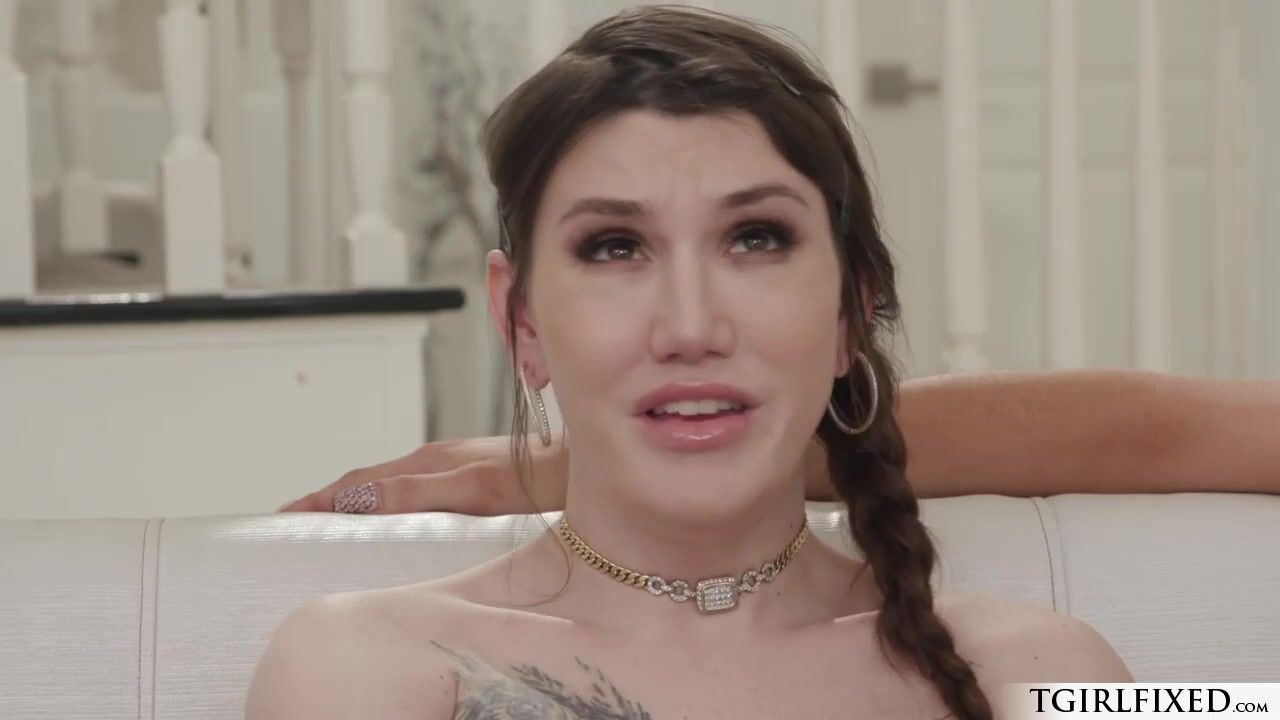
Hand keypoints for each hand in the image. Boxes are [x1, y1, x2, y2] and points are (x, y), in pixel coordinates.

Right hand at [276, 434, 568, 514]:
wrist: (583, 465)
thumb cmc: (538, 479)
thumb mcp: (474, 489)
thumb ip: (418, 491)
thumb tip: (361, 497)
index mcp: (428, 464)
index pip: (359, 485)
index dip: (321, 500)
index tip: (284, 515)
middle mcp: (435, 460)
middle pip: (366, 480)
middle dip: (326, 498)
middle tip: (290, 518)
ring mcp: (451, 464)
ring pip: (388, 481)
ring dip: (353, 497)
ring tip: (325, 516)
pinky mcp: (468, 472)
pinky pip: (412, 485)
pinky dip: (385, 498)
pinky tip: (387, 512)